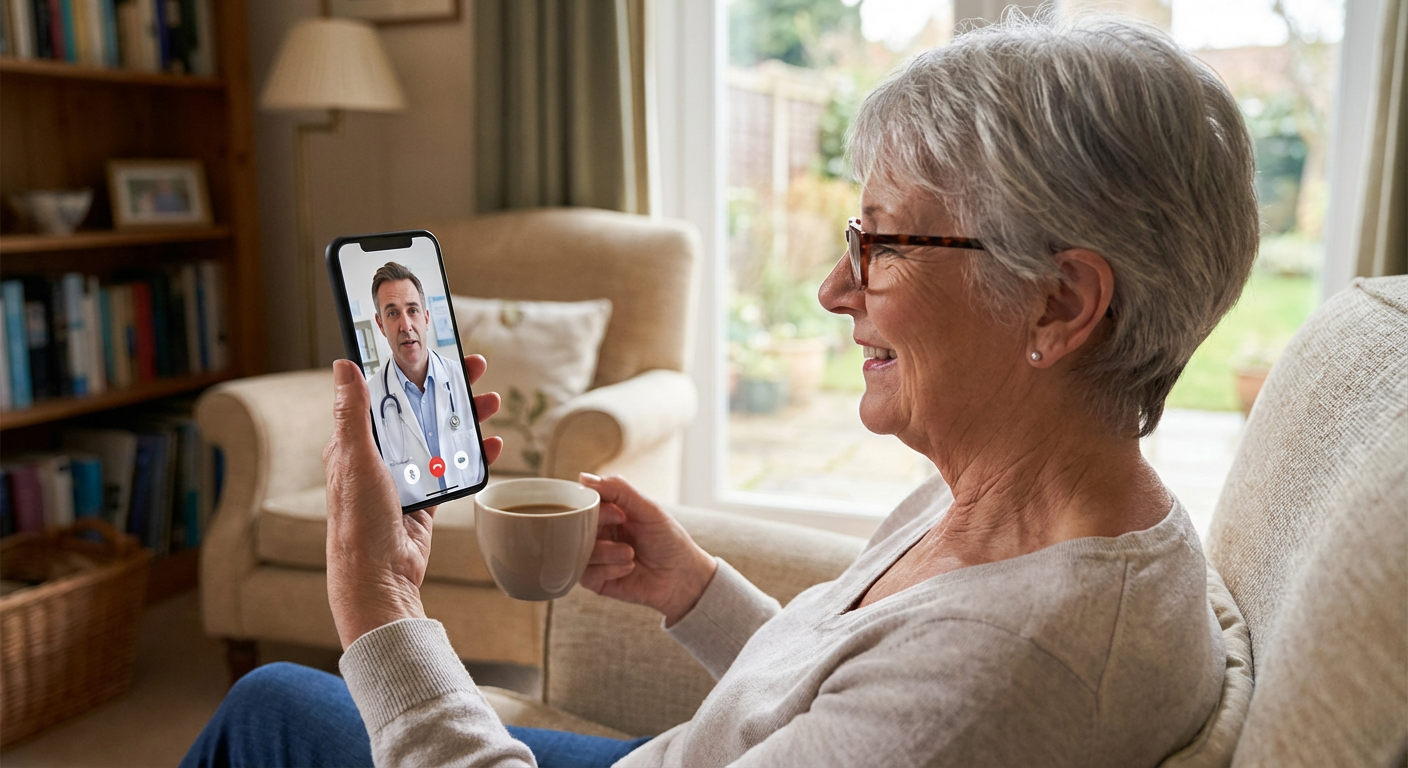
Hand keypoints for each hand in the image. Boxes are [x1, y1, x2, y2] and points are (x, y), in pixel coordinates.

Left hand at [324, 355, 502, 648]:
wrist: (379, 576)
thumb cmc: (359, 519)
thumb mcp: (355, 457)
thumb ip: (354, 412)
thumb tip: (343, 364)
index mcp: (356, 442)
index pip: (383, 393)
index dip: (408, 369)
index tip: (433, 349)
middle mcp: (379, 457)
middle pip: (418, 411)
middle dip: (447, 389)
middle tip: (475, 368)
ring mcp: (404, 478)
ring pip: (438, 437)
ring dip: (464, 419)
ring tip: (490, 403)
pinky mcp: (425, 500)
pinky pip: (452, 470)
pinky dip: (473, 457)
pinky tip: (493, 446)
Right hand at [577, 473, 717, 625]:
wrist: (682, 576)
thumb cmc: (669, 539)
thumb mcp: (648, 509)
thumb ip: (619, 489)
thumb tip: (584, 477)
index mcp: (607, 513)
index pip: (582, 503)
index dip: (594, 507)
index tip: (619, 513)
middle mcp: (598, 534)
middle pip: (575, 527)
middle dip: (599, 529)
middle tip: (622, 526)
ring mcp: (596, 558)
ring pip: (579, 551)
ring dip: (607, 552)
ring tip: (630, 554)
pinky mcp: (597, 581)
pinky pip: (585, 574)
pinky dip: (608, 570)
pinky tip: (628, 568)